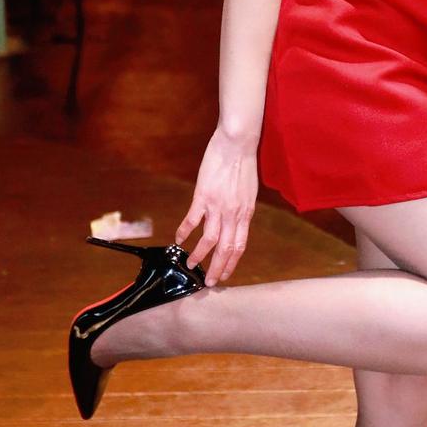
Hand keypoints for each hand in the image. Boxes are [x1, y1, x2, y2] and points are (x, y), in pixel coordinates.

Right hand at [175, 125, 258, 285]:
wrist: (237, 143)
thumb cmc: (244, 164)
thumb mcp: (248, 192)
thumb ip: (241, 210)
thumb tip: (235, 223)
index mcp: (246, 213)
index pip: (239, 245)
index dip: (232, 262)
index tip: (225, 275)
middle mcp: (233, 214)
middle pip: (225, 248)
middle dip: (217, 268)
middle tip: (209, 283)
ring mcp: (218, 206)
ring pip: (209, 239)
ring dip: (199, 255)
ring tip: (190, 265)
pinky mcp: (203, 196)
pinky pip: (192, 219)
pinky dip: (185, 231)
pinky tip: (178, 239)